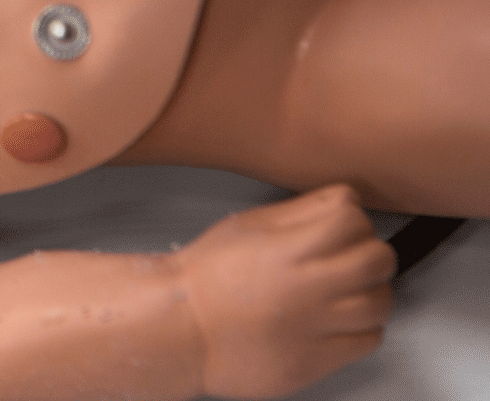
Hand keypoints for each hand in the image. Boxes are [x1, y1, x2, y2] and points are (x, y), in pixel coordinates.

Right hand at [173, 185, 394, 399]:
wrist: (182, 329)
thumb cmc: (209, 275)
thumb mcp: (246, 226)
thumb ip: (301, 211)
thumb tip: (349, 200)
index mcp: (287, 250)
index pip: (353, 219)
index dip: (351, 219)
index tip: (340, 228)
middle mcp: (306, 289)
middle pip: (378, 260)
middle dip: (373, 254)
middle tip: (353, 259)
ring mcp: (314, 329)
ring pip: (381, 303)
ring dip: (372, 291)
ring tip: (346, 291)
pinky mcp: (317, 362)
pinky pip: (369, 340)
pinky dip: (363, 327)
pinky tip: (338, 320)